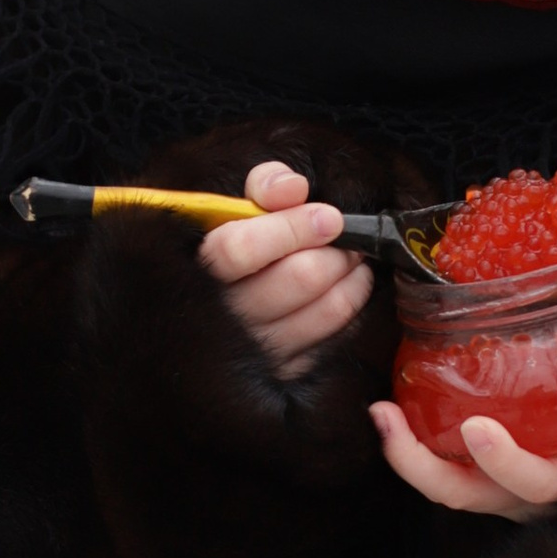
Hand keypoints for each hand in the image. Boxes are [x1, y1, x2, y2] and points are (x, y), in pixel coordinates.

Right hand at [198, 160, 373, 375]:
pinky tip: (348, 287)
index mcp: (201, 266)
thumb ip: (263, 187)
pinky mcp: (284, 370)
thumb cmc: (233, 246)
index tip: (328, 217)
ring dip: (353, 277)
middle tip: (349, 237)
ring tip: (355, 257)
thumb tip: (293, 188)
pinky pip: (335, 337)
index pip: (241, 249)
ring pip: (326, 309)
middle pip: (298, 278)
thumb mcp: (237, 207)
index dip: (291, 228)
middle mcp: (224, 314)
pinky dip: (351, 306)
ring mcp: (255, 349)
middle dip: (336, 252)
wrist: (218, 305)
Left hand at [369, 400, 556, 519]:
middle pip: (471, 497)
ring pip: (450, 489)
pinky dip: (417, 445)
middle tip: (390, 417)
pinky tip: (393, 406)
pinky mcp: (488, 477)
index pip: (540, 484)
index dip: (507, 464)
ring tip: (380, 409)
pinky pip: (447, 471)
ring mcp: (508, 491)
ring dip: (407, 455)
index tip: (478, 430)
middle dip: (422, 467)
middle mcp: (537, 495)